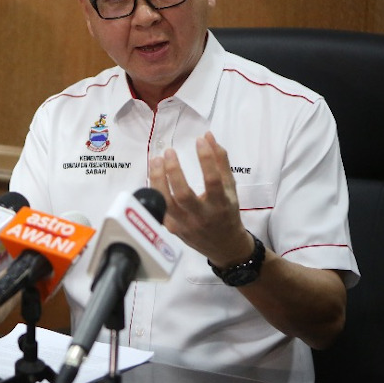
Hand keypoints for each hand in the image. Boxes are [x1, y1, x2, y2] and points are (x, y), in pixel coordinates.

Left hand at [148, 132, 253, 265]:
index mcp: (220, 205)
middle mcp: (202, 216)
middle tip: (169, 151)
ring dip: (158, 179)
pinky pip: (159, 208)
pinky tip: (153, 176)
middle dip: (174, 171)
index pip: (213, 180)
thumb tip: (209, 137)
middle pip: (183, 194)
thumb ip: (221, 162)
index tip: (199, 140)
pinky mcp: (172, 228)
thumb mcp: (230, 188)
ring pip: (166, 202)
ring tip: (156, 160)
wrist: (224, 245)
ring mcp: (184, 224)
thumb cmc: (227, 211)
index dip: (206, 159)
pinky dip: (154, 191)